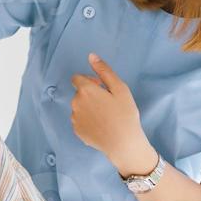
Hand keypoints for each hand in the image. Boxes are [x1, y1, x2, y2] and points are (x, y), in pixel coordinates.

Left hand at [70, 54, 156, 176]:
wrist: (123, 144)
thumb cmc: (125, 114)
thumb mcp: (120, 88)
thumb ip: (104, 71)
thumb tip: (91, 56)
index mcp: (85, 90)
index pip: (77, 78)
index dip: (90, 81)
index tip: (102, 88)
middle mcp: (75, 103)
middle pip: (79, 93)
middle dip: (90, 95)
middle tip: (108, 104)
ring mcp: (75, 119)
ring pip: (79, 107)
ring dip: (88, 108)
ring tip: (105, 117)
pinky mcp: (77, 131)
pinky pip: (80, 121)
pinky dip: (88, 121)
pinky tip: (101, 126)